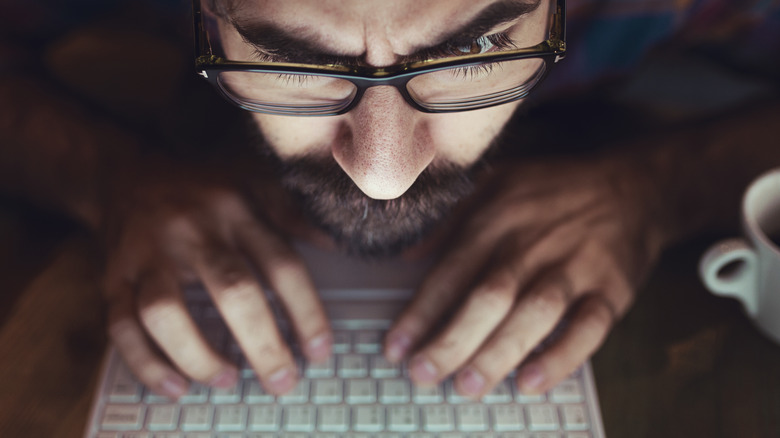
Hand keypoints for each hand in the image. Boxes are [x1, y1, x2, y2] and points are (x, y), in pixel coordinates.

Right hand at [100, 160, 331, 397]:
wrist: (126, 175)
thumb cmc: (202, 188)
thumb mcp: (252, 185)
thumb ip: (291, 214)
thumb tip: (333, 243)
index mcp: (236, 210)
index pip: (281, 264)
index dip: (305, 312)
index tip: (319, 352)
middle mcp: (192, 231)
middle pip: (231, 290)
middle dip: (262, 344)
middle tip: (282, 382)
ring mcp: (148, 255)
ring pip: (165, 312)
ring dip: (197, 356)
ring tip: (227, 380)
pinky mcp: (114, 276)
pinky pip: (122, 326)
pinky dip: (147, 364)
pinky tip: (176, 387)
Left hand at [385, 156, 665, 396]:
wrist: (633, 186)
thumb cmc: (553, 190)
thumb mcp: (496, 185)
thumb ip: (451, 220)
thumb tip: (408, 256)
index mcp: (497, 219)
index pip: (451, 271)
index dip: (421, 312)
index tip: (396, 347)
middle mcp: (533, 244)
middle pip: (489, 296)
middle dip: (452, 339)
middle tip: (423, 374)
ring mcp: (575, 267)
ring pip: (535, 314)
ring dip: (500, 352)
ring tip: (468, 386)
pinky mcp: (611, 289)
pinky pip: (589, 327)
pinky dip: (562, 356)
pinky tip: (533, 381)